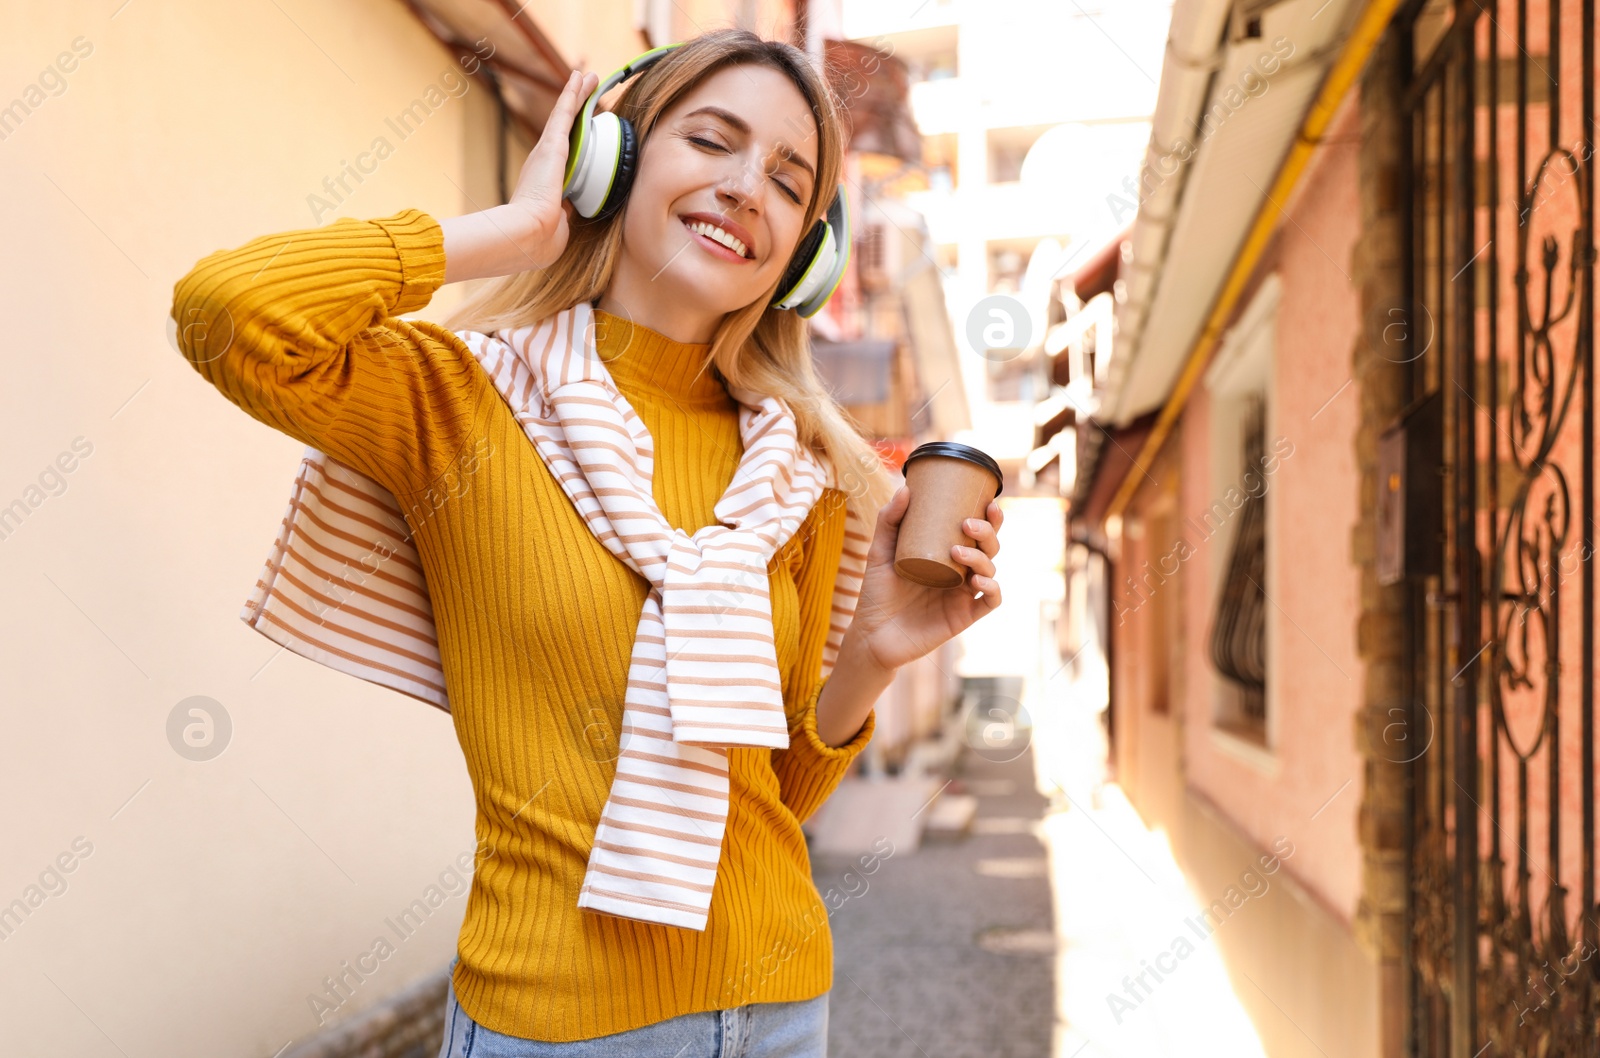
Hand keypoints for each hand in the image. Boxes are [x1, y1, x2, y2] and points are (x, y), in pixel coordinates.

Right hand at [506, 68, 598, 269]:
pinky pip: (566, 112)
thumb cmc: (541, 239)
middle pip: (563, 129)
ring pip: (565, 115)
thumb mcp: (558, 226)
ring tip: (586, 76)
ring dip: (576, 94)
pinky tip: (582, 77)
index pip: (563, 158)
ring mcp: (546, 152)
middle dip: (574, 108)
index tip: (578, 131)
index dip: (572, 142)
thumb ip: (564, 215)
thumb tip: (569, 212)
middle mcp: (542, 163)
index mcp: (545, 183)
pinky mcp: (552, 145)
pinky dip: (574, 93)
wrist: (529, 235)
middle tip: (583, 88)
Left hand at [841, 485, 1003, 674]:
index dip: (989, 517)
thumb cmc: (877, 593)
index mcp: (946, 554)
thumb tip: (905, 488)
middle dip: (988, 532)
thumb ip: (889, 521)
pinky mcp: (963, 616)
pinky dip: (991, 587)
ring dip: (982, 557)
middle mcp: (960, 572)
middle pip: (989, 547)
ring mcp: (963, 594)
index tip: (987, 501)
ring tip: (958, 552)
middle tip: (968, 524)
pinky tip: (978, 580)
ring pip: (990, 569)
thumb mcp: (879, 552)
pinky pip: (990, 601)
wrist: (871, 635)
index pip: (976, 532)